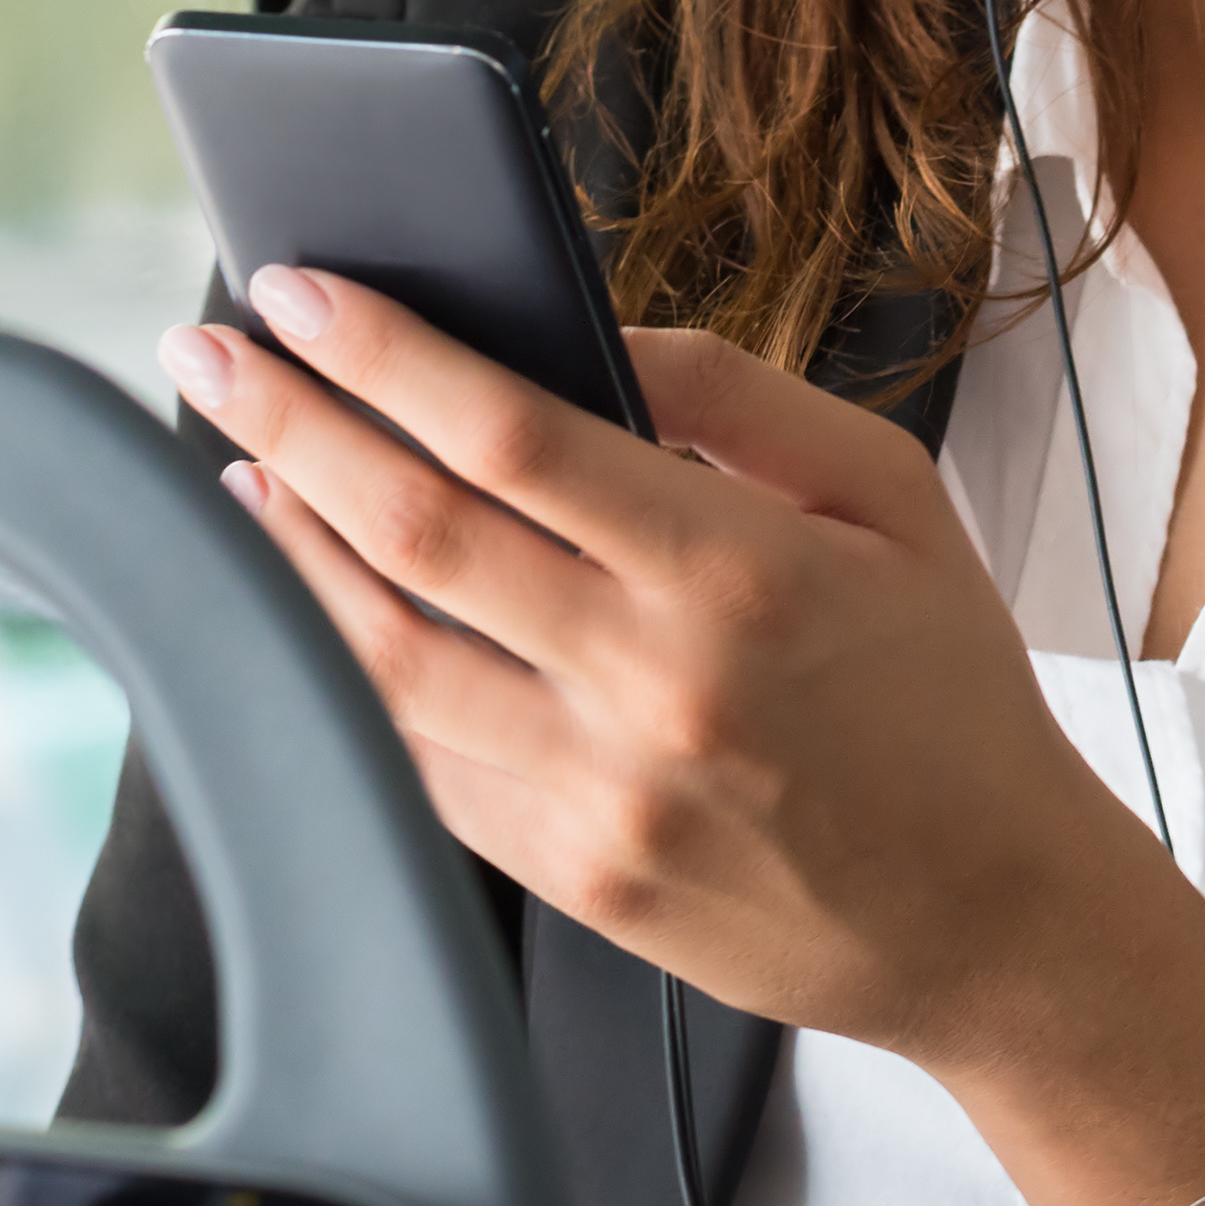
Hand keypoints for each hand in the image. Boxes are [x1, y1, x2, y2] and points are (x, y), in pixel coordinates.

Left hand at [158, 269, 1204, 1205]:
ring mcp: (597, 795)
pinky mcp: (568, 876)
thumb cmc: (949, 695)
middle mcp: (651, 687)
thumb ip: (738, 395)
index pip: (509, 432)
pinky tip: (318, 601)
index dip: (385, 352)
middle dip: (289, 423)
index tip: (304, 289)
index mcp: (736, 571)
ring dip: (291, 547)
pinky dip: (348, 667)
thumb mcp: (893, 495)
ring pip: (384, 653)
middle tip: (211, 353)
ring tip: (241, 466)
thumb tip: (589, 333)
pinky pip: (419, 757)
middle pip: (412, 531)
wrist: (993, 917)